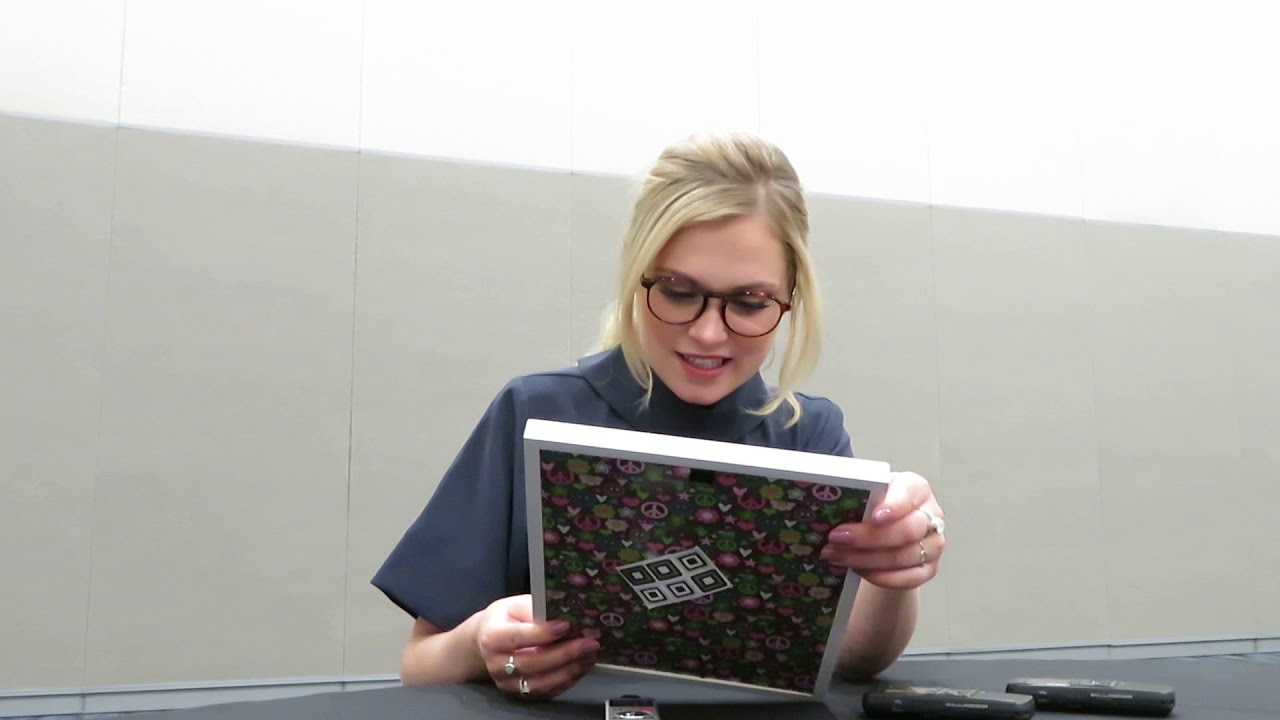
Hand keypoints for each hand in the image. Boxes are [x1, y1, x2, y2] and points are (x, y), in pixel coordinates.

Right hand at [473, 594, 599, 699]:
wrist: (486, 641)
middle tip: (589, 643)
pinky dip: (566, 681)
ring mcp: (507, 682)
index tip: (566, 626)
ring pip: (540, 682)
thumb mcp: (515, 605)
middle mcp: (496, 663)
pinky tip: (581, 667)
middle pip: (532, 663)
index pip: (518, 637)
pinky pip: (546, 692)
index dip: (543, 633)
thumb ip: (536, 608)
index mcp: (492, 636)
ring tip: (590, 655)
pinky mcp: (519, 693)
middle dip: (565, 653)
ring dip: (569, 670)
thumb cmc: (505, 619)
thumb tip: (565, 612)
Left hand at [820, 471, 944, 589]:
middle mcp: (931, 515)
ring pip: (905, 557)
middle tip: (836, 538)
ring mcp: (934, 544)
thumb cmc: (876, 504)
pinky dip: (880, 577)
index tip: (874, 516)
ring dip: (866, 559)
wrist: (890, 528)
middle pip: (907, 530)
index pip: (909, 493)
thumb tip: (828, 496)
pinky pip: (909, 579)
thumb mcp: (870, 492)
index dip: (894, 506)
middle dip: (868, 538)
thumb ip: (858, 493)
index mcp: (916, 488)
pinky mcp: (929, 569)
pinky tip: (857, 570)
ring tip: (837, 556)